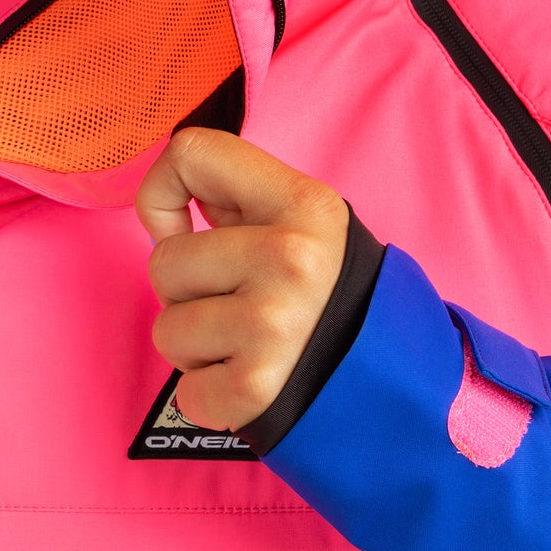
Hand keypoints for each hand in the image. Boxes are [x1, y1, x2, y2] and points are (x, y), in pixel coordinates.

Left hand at [136, 128, 349, 431]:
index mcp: (303, 204)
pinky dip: (210, 397)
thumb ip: (236, 202)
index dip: (164, 194)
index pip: (191, 153)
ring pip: (167, 329)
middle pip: (163, 261)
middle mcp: (290, 258)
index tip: (184, 228)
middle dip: (186, 292)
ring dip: (197, 348)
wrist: (391, 380)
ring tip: (248, 347)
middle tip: (238, 306)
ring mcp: (272, 325)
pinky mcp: (256, 387)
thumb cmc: (327, 297)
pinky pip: (187, 392)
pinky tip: (252, 382)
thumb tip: (159, 213)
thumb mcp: (304, 225)